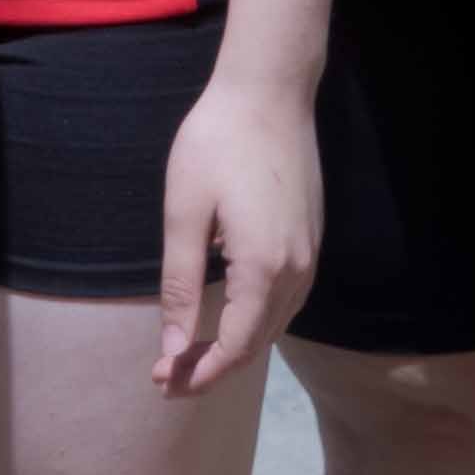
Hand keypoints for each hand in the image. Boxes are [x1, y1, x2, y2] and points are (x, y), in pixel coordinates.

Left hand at [151, 62, 322, 395]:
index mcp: (264, 268)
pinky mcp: (311, 239)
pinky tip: (230, 315)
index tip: (163, 383)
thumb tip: (174, 346)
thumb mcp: (184, 213)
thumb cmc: (216, 143)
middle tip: (168, 375)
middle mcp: (297, 270)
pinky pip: (287, 300)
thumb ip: (181, 286)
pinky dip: (257, 320)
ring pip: (275, 325)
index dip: (200, 373)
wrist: (269, 91)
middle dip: (213, 367)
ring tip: (191, 352)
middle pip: (258, 343)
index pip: (236, 347)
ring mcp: (310, 255)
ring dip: (236, 346)